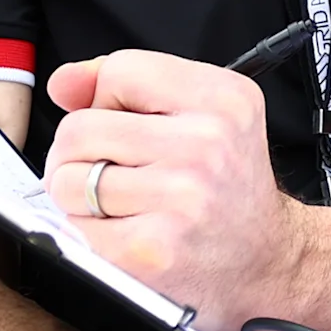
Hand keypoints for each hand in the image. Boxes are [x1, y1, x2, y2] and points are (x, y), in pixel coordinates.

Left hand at [44, 51, 305, 330]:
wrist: (267, 260)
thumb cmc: (228, 187)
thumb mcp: (206, 115)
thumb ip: (132, 87)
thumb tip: (63, 82)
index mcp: (225, 99)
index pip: (121, 70)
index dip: (108, 98)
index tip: (127, 124)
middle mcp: (208, 143)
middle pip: (80, 127)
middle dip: (79, 153)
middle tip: (112, 171)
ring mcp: (179, 198)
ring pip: (67, 179)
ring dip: (79, 196)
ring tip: (120, 204)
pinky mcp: (149, 249)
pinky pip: (74, 226)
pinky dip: (88, 232)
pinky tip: (125, 232)